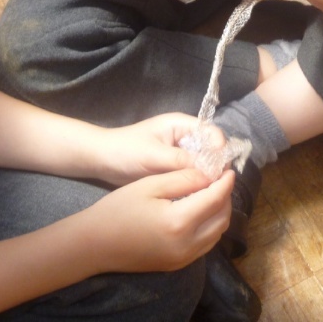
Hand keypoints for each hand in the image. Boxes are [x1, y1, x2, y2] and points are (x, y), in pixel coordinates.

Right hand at [84, 169, 232, 272]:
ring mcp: (183, 259)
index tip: (229, 170)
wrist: (94, 244)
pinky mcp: (177, 266)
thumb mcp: (150, 185)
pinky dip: (210, 228)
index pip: (215, 199)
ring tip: (213, 194)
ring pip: (216, 235)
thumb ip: (183, 179)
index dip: (225, 183)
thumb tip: (210, 175)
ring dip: (220, 214)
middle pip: (222, 219)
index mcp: (180, 222)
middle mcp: (187, 245)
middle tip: (221, 180)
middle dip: (226, 198)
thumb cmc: (118, 209)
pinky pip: (205, 246)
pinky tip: (200, 214)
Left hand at [98, 114, 224, 184]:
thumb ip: (182, 161)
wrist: (102, 161)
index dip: (220, 151)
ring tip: (206, 194)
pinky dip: (196, 184)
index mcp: (181, 125)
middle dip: (215, 167)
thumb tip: (211, 172)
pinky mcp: (174, 168)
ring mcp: (180, 154)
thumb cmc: (126, 151)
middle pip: (211, 150)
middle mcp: (185, 138)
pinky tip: (195, 196)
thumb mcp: (154, 155)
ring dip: (206, 177)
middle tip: (214, 188)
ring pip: (203, 164)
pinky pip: (192, 175)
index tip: (219, 172)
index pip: (213, 134)